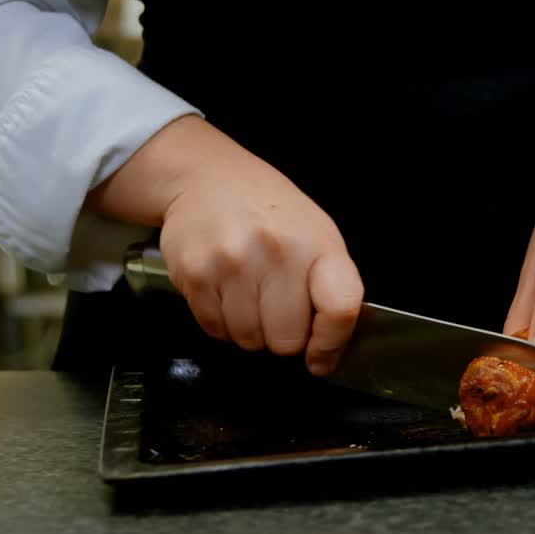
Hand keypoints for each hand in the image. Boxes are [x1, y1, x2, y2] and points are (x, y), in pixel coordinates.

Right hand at [86, 115, 363, 374]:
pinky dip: (221, 322)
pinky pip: (214, 329)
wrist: (207, 176)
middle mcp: (277, 252)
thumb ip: (329, 288)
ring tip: (248, 293)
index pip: (339, 309)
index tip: (321, 357)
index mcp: (317, 245)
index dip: (331, 344)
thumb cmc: (268, 211)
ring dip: (249, 330)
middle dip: (283, 337)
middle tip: (275, 309)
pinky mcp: (195, 274)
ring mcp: (232, 263)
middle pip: (287, 340)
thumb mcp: (316, 234)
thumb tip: (327, 350)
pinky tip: (225, 290)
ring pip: (248, 340)